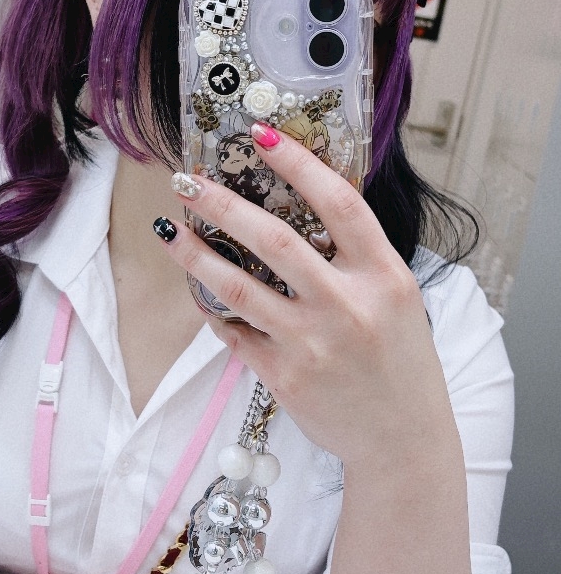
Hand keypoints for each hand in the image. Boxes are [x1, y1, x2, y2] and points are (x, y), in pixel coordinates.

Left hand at [161, 125, 457, 471]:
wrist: (404, 439)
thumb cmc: (401, 361)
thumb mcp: (397, 297)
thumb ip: (358, 256)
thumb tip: (303, 205)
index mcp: (383, 276)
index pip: (339, 203)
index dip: (298, 164)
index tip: (260, 134)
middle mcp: (347, 306)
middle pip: (274, 239)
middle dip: (222, 204)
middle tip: (186, 181)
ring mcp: (312, 343)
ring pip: (239, 287)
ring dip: (196, 256)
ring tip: (170, 231)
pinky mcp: (284, 377)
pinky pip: (234, 332)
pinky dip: (213, 308)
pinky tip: (200, 291)